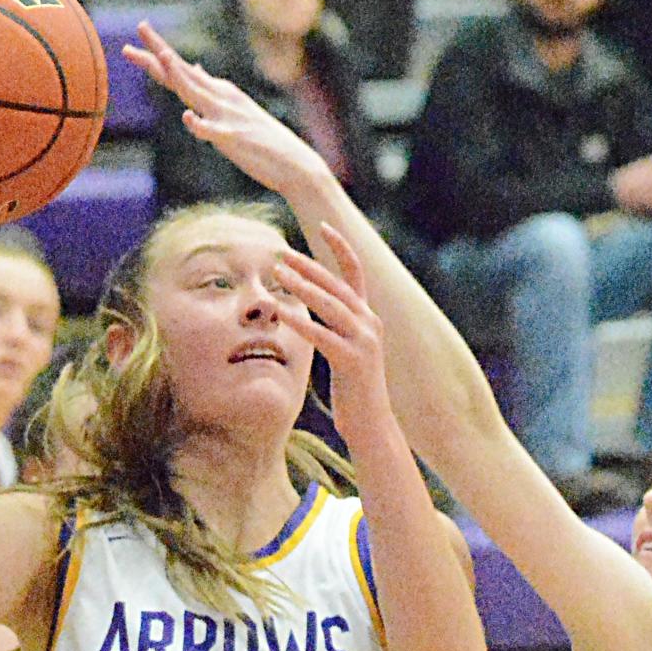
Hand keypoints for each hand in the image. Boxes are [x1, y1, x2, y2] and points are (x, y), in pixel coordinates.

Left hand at [122, 21, 327, 197]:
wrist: (295, 164)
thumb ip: (210, 89)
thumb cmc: (262, 141)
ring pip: (197, 94)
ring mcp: (227, 118)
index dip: (159, 52)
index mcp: (220, 93)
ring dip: (179, 75)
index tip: (141, 30)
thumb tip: (194, 67)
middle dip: (160, 52)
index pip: (183, 70)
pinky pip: (213, 132)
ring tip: (162, 57)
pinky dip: (199, 125)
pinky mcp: (234, 140)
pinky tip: (187, 117)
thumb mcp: (232, 109)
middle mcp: (222, 99)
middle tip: (140, 26)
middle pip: (183, 74)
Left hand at [272, 223, 390, 452]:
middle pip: (337, 285)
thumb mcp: (346, 352)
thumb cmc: (354, 391)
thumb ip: (334, 328)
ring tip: (278, 274)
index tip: (323, 224)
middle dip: (309, 266)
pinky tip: (282, 313)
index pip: (356, 273)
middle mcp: (370, 324)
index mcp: (369, 319)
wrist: (373, 426)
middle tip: (282, 253)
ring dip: (302, 287)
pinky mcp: (353, 362)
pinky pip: (322, 336)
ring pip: (331, 306)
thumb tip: (310, 309)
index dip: (341, 247)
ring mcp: (365, 342)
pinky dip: (301, 322)